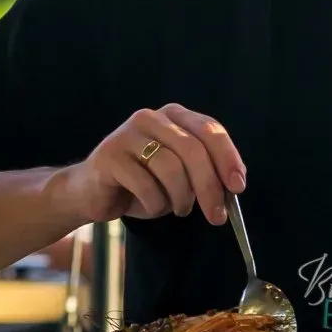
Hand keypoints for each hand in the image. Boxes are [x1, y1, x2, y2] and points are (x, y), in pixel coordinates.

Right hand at [51, 105, 245, 226]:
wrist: (94, 192)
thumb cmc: (144, 183)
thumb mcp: (181, 175)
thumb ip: (206, 173)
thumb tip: (233, 187)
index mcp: (175, 116)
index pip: (211, 130)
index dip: (228, 158)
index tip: (238, 186)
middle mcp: (152, 118)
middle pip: (193, 150)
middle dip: (209, 187)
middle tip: (217, 216)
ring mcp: (128, 134)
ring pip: (171, 168)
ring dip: (181, 198)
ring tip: (179, 208)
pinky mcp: (109, 155)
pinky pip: (146, 184)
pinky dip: (156, 203)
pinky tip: (153, 205)